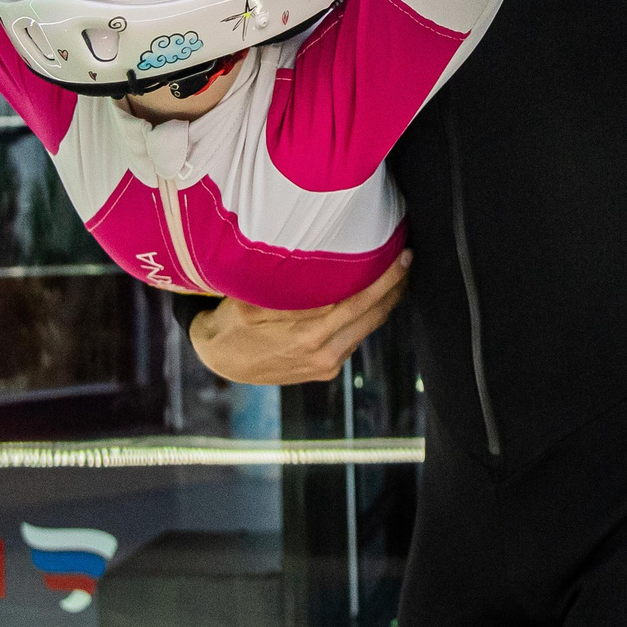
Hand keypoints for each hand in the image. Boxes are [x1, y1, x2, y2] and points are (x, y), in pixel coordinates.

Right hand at [187, 252, 408, 384]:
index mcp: (310, 337)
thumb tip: (321, 271)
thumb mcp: (251, 304)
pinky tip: (370, 298)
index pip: (361, 304)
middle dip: (394, 288)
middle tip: (408, 259)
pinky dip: (366, 316)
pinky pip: (354, 338)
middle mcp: (325, 354)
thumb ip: (289, 293)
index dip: (386, 280)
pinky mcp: (325, 369)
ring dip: (384, 303)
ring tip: (396, 275)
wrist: (218, 362)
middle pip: (373, 317)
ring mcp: (327, 365)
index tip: (404, 257)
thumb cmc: (231, 326)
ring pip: (367, 329)